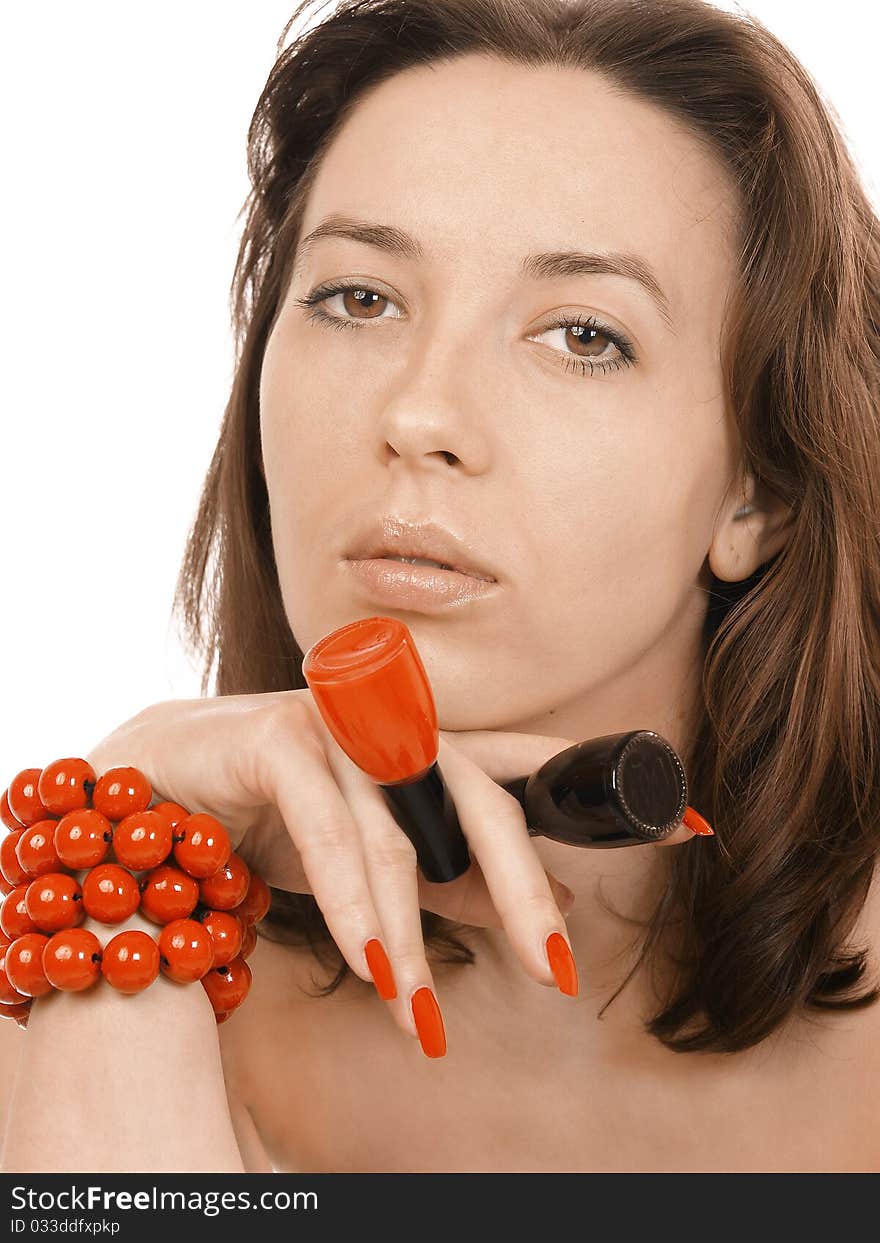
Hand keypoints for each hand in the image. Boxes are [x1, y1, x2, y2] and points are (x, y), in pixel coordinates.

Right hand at [83, 694, 700, 1043]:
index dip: (608, 788)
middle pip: (481, 796)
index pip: (533, 767)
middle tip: (556, 967)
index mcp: (430, 747)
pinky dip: (353, 904)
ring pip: (397, 833)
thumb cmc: (281, 810)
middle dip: (521, 883)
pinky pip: (327, 831)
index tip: (688, 825)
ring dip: (412, 935)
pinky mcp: (277, 739)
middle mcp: (396, 726)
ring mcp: (339, 725)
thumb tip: (541, 912)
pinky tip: (373, 966)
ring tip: (421, 1016)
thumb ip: (454, 879)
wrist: (165, 775)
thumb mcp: (380, 855)